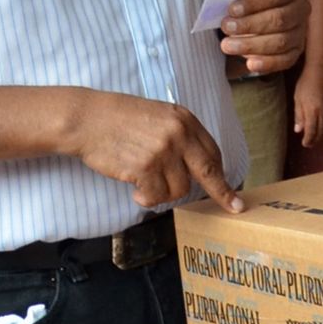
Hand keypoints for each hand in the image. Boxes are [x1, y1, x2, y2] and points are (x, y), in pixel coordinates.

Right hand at [65, 89, 242, 211]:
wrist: (89, 119)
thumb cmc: (119, 119)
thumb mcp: (159, 116)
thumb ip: (180, 136)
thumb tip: (197, 166)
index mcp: (185, 119)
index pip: (212, 152)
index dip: (221, 173)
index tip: (231, 189)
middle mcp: (179, 134)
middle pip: (209, 171)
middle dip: (222, 193)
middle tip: (233, 207)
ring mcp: (163, 151)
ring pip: (179, 189)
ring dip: (163, 193)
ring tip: (144, 183)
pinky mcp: (146, 167)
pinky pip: (157, 196)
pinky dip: (147, 198)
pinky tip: (136, 190)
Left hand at [220, 0, 307, 74]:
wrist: (260, 11)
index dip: (254, 2)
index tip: (232, 10)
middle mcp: (301, 8)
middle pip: (279, 18)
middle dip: (249, 25)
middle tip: (226, 27)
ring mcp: (301, 31)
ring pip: (281, 41)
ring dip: (252, 46)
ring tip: (228, 45)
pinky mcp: (296, 50)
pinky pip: (285, 60)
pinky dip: (267, 64)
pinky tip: (250, 64)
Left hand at [292, 65, 322, 147]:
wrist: (322, 68)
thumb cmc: (306, 81)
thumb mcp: (297, 98)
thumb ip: (298, 115)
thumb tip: (298, 130)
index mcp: (312, 111)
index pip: (312, 132)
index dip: (308, 140)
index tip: (305, 143)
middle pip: (322, 132)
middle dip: (316, 140)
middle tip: (310, 143)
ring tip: (317, 136)